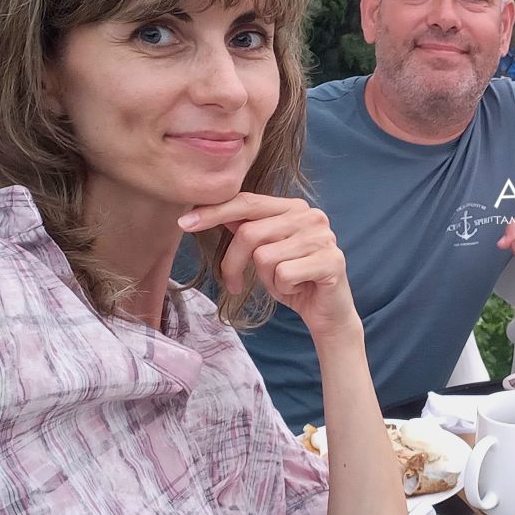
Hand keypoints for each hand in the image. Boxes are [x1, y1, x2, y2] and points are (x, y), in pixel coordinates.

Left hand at [179, 194, 357, 337]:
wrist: (328, 312)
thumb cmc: (292, 280)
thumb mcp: (264, 252)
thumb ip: (246, 229)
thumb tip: (212, 212)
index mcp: (293, 207)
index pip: (246, 202)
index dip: (214, 212)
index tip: (184, 224)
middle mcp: (310, 216)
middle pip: (250, 234)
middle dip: (233, 263)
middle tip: (234, 284)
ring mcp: (323, 237)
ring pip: (265, 258)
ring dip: (266, 280)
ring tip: (282, 283)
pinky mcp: (330, 261)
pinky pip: (283, 275)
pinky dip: (282, 290)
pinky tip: (296, 289)